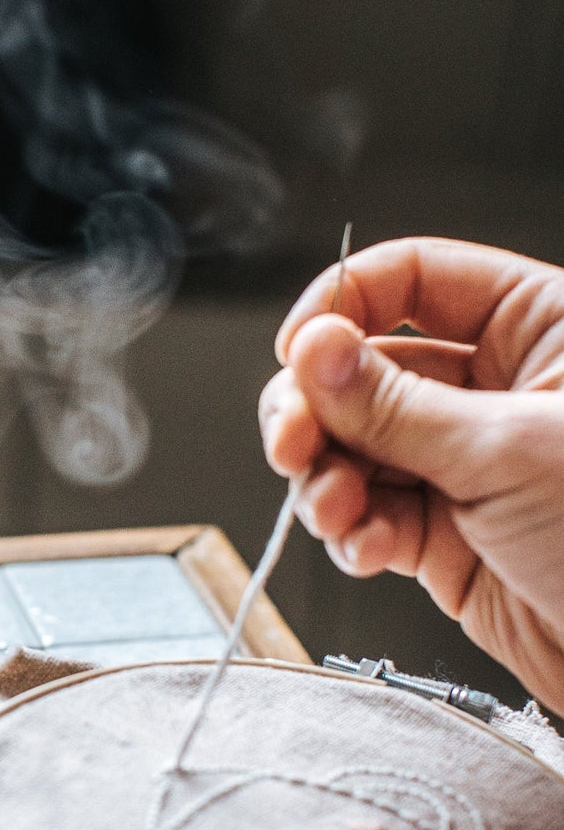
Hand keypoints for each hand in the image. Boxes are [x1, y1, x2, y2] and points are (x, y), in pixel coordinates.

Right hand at [258, 236, 563, 711]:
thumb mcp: (507, 452)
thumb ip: (395, 404)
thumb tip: (312, 349)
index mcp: (539, 329)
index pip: (415, 280)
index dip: (344, 305)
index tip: (297, 350)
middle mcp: (497, 388)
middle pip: (363, 368)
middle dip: (315, 409)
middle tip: (289, 443)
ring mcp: (465, 463)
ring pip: (352, 446)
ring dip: (325, 480)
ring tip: (335, 512)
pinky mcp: (445, 534)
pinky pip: (367, 514)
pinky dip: (352, 532)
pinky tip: (369, 548)